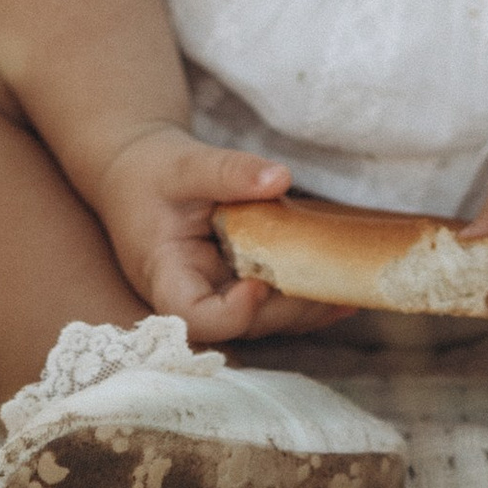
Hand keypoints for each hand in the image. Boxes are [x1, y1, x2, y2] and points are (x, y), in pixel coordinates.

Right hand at [85, 128, 351, 348]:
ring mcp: (216, 294)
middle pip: (242, 324)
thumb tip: (281, 178)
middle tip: (334, 287)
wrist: (137, 171)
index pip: (194, 316)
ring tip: (351, 289)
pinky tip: (342, 282)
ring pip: (264, 319)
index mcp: (165, 276)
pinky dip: (306, 293)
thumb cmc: (150, 170)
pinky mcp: (235, 284)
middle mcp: (192, 296)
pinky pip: (273, 300)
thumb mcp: (184, 163)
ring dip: (307, 308)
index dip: (231, 312)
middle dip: (289, 310)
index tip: (259, 284)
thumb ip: (228, 171)